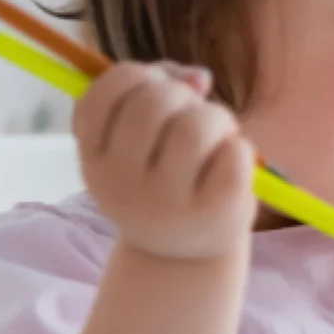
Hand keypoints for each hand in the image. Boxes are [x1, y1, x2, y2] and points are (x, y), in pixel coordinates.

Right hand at [73, 61, 255, 260]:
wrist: (182, 257)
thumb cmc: (164, 181)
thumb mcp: (142, 142)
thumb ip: (160, 90)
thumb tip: (199, 77)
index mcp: (94, 158)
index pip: (105, 91)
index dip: (138, 76)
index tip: (154, 91)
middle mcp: (120, 182)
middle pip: (154, 100)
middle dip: (183, 95)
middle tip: (193, 119)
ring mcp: (165, 201)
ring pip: (197, 125)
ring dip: (217, 119)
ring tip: (218, 140)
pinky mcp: (212, 212)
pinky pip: (235, 153)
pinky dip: (240, 149)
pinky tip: (230, 168)